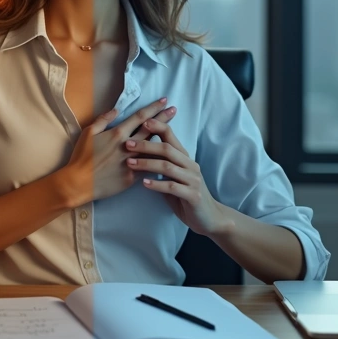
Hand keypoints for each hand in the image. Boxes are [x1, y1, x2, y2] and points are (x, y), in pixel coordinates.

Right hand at [61, 98, 175, 206]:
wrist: (79, 183)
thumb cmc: (81, 157)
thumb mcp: (88, 133)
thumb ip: (103, 120)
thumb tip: (116, 110)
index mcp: (118, 134)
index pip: (140, 117)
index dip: (154, 108)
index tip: (164, 100)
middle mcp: (128, 146)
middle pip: (151, 129)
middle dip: (164, 119)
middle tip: (175, 110)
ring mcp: (132, 162)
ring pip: (153, 149)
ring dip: (165, 140)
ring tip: (175, 133)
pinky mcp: (132, 177)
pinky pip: (148, 168)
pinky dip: (157, 163)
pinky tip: (167, 159)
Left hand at [125, 115, 232, 236]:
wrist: (210, 217)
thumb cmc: (187, 196)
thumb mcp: (174, 177)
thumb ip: (162, 165)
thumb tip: (140, 153)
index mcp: (185, 158)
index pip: (171, 136)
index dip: (158, 126)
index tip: (142, 122)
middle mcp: (190, 165)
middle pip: (167, 149)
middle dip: (146, 145)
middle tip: (128, 144)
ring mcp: (193, 180)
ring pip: (168, 167)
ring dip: (147, 164)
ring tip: (130, 163)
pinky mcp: (193, 195)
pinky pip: (173, 187)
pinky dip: (157, 184)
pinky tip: (144, 184)